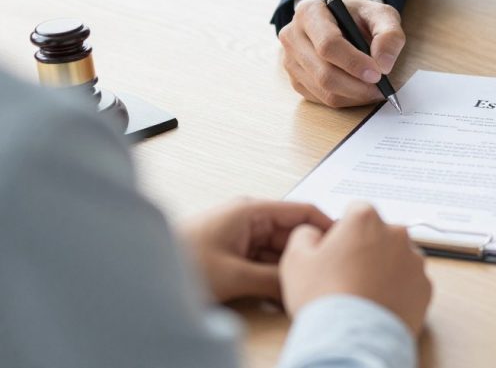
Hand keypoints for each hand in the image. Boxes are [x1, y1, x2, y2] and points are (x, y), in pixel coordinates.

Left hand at [179, 200, 331, 302]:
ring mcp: (241, 236)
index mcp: (251, 210)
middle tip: (325, 275)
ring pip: (278, 251)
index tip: (346, 243)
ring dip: (289, 269)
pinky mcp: (233, 253)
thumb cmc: (181, 263)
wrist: (141, 273)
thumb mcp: (235, 275)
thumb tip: (304, 282)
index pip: (302, 211)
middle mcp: (249, 219)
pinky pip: (264, 262)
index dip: (326, 226)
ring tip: (304, 287)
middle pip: (292, 234)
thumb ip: (274, 279)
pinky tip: (282, 292)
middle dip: (306, 255)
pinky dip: (273, 276)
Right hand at [280, 0, 405, 107]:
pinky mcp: (295, 80)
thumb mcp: (382, 15)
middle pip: (324, 73)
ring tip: (375, 90)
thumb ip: (389, 34)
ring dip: (354, 95)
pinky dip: (346, 100)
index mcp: (310, 12)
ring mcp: (290, 60)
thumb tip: (384, 64)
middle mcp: (293, 36)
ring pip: (323, 90)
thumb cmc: (360, 18)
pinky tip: (360, 91)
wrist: (344, 24)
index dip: (354, 63)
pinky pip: (321, 99)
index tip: (378, 74)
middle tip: (381, 88)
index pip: (328, 44)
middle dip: (357, 86)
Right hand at [281, 203, 431, 334]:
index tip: (337, 251)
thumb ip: (305, 235)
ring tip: (363, 294)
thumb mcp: (296, 259)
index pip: (355, 212)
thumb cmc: (325, 298)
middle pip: (379, 234)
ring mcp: (414, 261)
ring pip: (397, 258)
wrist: (351, 339)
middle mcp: (396, 234)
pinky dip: (398, 291)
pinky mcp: (426, 287)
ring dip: (384, 269)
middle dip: (366, 249)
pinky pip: (410, 283)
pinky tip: (379, 305)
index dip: (343, 232)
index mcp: (365, 219)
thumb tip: (313, 233)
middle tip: (348, 276)